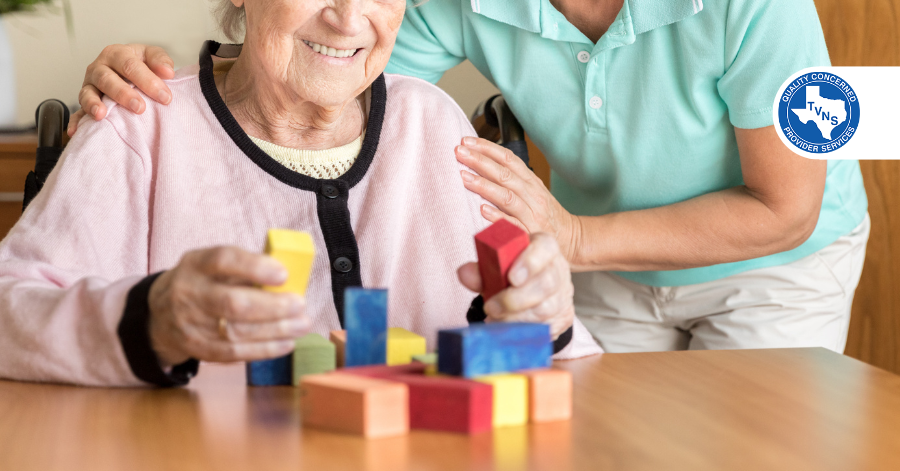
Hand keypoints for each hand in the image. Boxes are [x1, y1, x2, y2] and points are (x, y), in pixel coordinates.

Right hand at [68, 44, 174, 135]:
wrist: (128, 73)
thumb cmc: (140, 65)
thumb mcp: (151, 56)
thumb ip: (160, 60)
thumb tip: (168, 72)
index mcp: (117, 54)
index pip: (130, 65)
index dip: (147, 80)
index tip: (165, 97)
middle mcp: (99, 68)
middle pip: (107, 79)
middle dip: (123, 93)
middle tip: (140, 108)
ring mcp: (89, 86)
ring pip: (88, 93)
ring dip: (94, 104)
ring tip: (101, 115)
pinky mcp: (85, 103)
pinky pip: (77, 113)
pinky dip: (76, 121)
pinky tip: (76, 131)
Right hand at [148, 247, 310, 366]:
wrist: (160, 314)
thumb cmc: (203, 282)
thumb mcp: (214, 266)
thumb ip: (246, 268)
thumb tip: (290, 277)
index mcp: (196, 264)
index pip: (223, 260)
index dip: (254, 267)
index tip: (283, 274)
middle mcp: (189, 293)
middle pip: (232, 302)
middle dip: (272, 306)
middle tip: (300, 305)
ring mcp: (191, 324)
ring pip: (236, 331)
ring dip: (275, 330)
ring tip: (302, 325)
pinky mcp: (198, 348)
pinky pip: (234, 352)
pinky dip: (264, 349)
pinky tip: (286, 343)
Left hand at [455, 137, 582, 264]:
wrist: (571, 238)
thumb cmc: (545, 214)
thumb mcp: (532, 191)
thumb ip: (511, 179)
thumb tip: (481, 163)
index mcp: (531, 182)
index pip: (508, 159)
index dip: (488, 148)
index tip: (466, 141)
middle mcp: (532, 195)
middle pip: (505, 174)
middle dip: (480, 161)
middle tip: (459, 153)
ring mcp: (532, 214)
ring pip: (507, 196)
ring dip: (484, 186)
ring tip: (464, 177)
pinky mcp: (530, 234)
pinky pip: (513, 224)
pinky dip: (497, 216)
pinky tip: (482, 209)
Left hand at [457, 233, 574, 338]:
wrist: (533, 294)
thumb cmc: (511, 274)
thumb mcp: (496, 268)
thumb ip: (481, 270)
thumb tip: (464, 273)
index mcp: (543, 248)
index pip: (546, 248)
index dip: (530, 261)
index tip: (512, 278)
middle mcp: (557, 271)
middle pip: (545, 283)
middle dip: (515, 299)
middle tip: (491, 307)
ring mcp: (562, 296)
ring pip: (545, 309)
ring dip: (514, 318)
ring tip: (493, 320)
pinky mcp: (562, 319)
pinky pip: (545, 328)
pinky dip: (522, 331)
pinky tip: (506, 330)